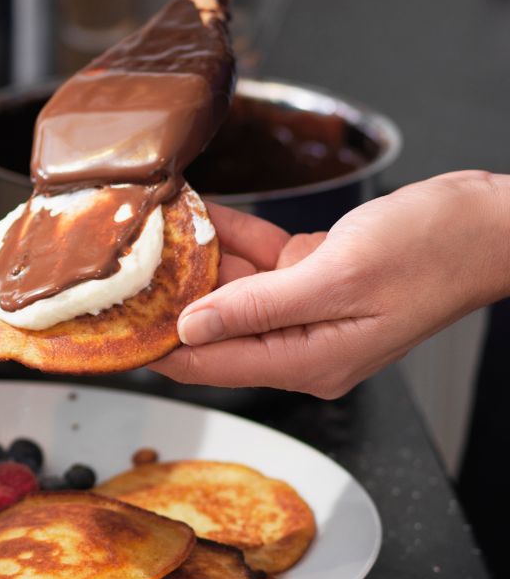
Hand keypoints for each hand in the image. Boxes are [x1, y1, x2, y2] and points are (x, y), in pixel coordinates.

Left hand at [149, 171, 509, 397]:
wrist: (489, 220)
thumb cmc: (434, 250)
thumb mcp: (337, 277)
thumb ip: (258, 306)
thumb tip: (191, 326)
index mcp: (306, 361)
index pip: (207, 365)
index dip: (153, 346)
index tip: (106, 326)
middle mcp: (300, 344)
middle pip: (210, 327)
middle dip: (166, 296)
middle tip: (116, 266)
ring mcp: (306, 310)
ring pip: (229, 288)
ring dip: (194, 259)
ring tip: (146, 230)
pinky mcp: (315, 275)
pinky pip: (256, 260)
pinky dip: (229, 237)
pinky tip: (195, 213)